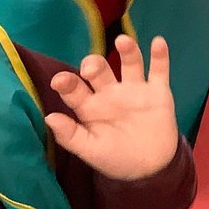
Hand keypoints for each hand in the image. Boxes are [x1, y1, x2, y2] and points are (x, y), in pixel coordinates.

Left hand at [45, 35, 177, 179]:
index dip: (67, 83)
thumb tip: (48, 117)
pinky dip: (160, 55)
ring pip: (130, 64)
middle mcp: (111, 92)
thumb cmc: (115, 157)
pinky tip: (158, 42)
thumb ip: (70, 135)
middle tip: (90, 68)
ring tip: (123, 41)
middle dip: (94, 65)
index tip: (59, 80)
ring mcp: (135, 89)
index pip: (76, 90)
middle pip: (101, 70)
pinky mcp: (158, 90)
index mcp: (91, 107)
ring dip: (127, 51)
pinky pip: (159, 70)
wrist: (150, 167)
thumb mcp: (90, 151)